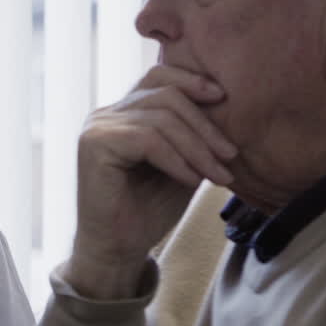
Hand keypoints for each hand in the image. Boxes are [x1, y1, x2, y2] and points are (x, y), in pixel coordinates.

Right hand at [67, 65, 235, 298]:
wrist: (118, 249)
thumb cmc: (148, 211)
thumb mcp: (181, 164)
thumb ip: (191, 135)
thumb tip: (225, 104)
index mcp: (122, 114)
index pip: (157, 76)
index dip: (191, 80)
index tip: (223, 97)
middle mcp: (104, 115)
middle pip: (165, 95)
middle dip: (205, 125)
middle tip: (231, 155)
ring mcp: (96, 128)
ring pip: (161, 118)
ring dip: (197, 147)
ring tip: (218, 174)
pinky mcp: (94, 145)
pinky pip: (148, 139)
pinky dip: (177, 159)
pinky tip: (191, 180)